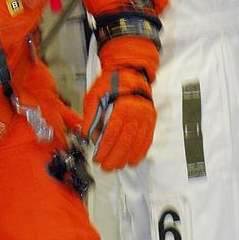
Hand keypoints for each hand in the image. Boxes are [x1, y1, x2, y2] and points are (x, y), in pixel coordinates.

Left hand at [81, 36, 158, 169]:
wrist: (130, 72)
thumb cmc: (110, 84)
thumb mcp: (94, 95)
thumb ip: (90, 116)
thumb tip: (87, 136)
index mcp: (121, 106)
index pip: (112, 134)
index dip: (104, 149)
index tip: (98, 158)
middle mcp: (136, 112)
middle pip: (125, 142)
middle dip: (115, 157)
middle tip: (106, 167)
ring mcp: (146, 117)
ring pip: (137, 143)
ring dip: (127, 157)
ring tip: (118, 166)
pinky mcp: (151, 119)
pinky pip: (147, 139)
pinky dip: (140, 151)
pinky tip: (133, 159)